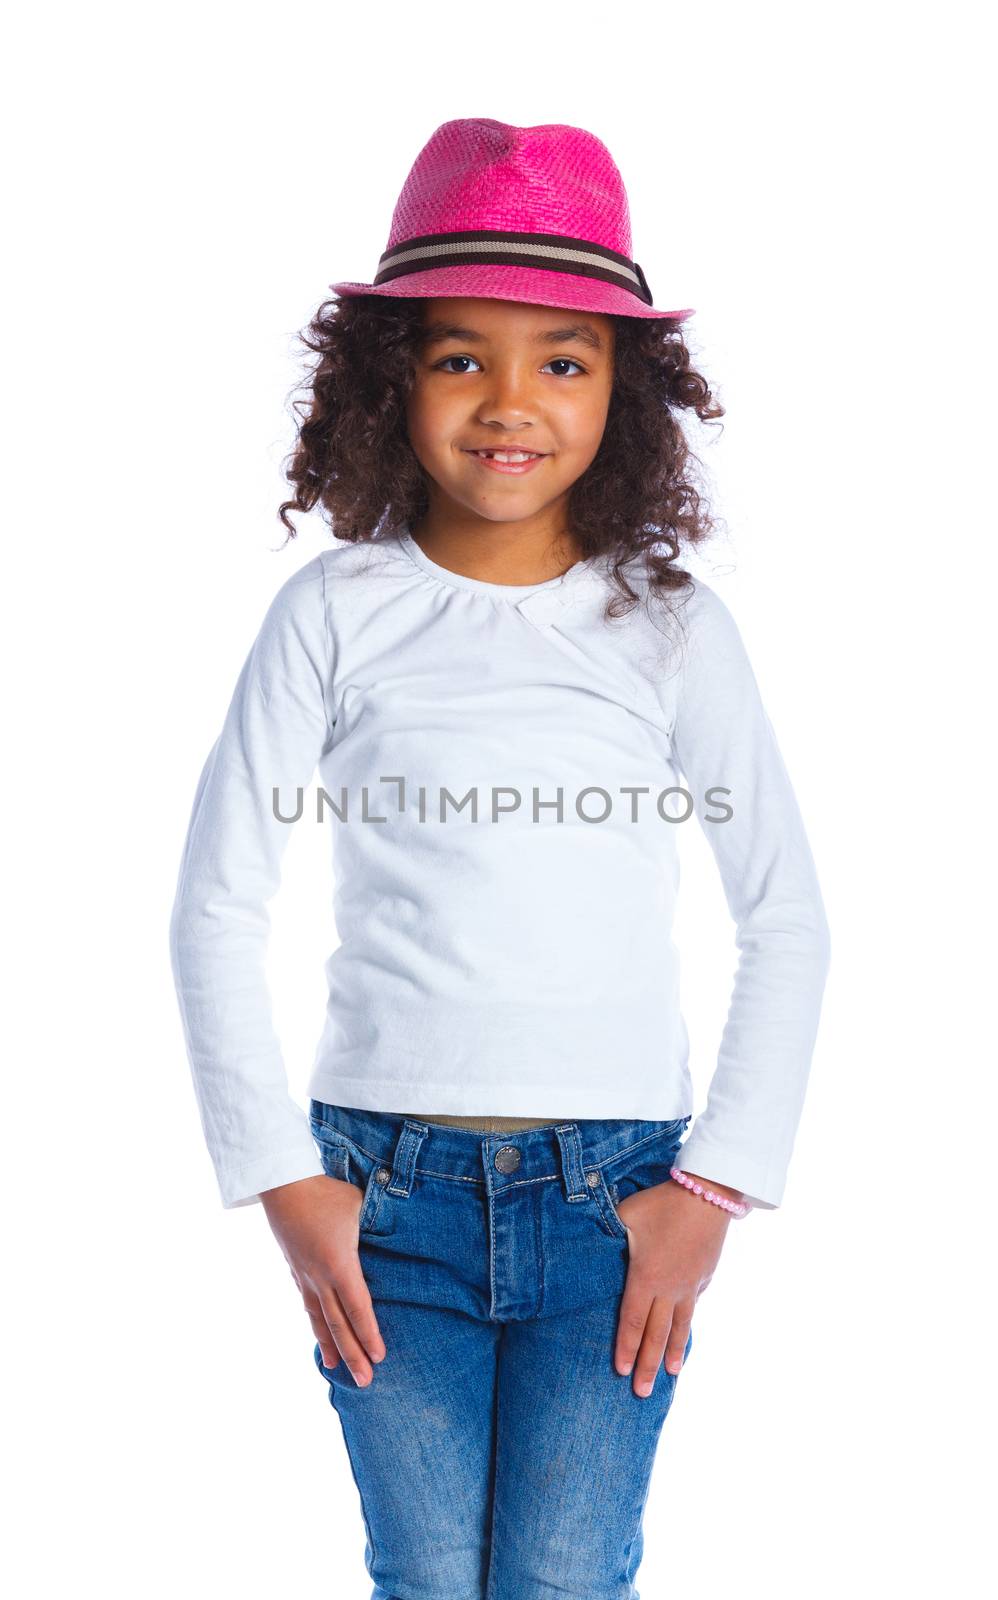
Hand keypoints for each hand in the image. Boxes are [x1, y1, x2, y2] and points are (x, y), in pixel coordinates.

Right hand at [260, 1173, 385, 1386]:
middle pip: (339, 1324)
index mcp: (339, 1265)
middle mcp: (320, 1278)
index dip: (369, 1334)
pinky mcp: (296, 1270)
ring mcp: (305, 1276)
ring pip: (319, 1320)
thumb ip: (378, 1226)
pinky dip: (315, 1325)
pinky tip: (319, 1335)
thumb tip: (403, 1231)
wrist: (283, 1186)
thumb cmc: (326, 1193)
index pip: (358, 1308)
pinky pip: (308, 1306)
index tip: (379, 1357)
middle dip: (353, 1354)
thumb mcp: (360, 1207)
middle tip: (366, 1382)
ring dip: (331, 1346)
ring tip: (337, 1370)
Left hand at [614, 1172, 737, 1398]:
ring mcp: (690, 1285)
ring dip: (673, 1353)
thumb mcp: (626, 1216)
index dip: (625, 1347)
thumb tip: (594, 1242)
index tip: (619, 1371)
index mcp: (645, 1277)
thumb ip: (611, 1235)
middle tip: (641, 1392)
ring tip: (671, 1375)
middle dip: (647, 1365)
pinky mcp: (704, 1276)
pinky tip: (684, 1335)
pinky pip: (693, 1305)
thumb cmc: (662, 1203)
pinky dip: (687, 1324)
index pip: (631, 1321)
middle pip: (656, 1334)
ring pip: (679, 1326)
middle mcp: (668, 1289)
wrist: (708, 1194)